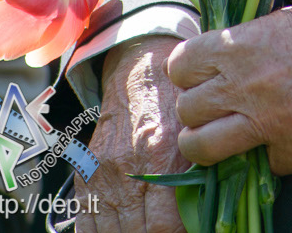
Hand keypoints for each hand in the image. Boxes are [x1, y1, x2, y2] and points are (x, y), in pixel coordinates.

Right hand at [76, 37, 186, 232]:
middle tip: (169, 230)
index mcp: (160, 155)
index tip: (188, 231)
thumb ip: (199, 175)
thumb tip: (205, 220)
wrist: (141, 75)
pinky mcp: (87, 173)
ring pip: (111, 232)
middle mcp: (127, 167)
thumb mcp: (196, 132)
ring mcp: (103, 172)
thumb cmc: (175, 104)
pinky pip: (86, 222)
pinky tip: (119, 230)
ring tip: (146, 229)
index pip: (163, 226)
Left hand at [167, 0, 291, 173]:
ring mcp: (271, 125)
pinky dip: (266, 152)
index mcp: (243, 46)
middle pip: (187, 110)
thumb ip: (240, 46)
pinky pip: (259, 162)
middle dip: (197, 106)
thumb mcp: (278, 22)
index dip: (188, 70)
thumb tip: (209, 66)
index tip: (199, 72)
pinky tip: (283, 132)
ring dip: (210, 139)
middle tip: (215, 102)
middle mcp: (249, 86)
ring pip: (202, 147)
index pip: (180, 66)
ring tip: (227, 129)